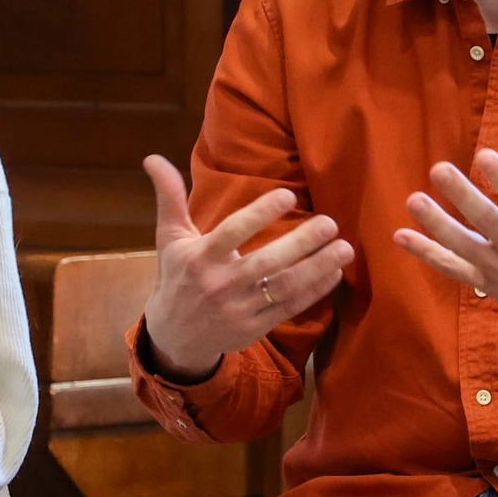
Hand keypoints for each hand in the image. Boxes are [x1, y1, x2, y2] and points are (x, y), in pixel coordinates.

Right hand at [140, 154, 353, 381]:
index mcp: (200, 258)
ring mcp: (240, 309)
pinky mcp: (256, 327)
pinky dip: (315, 291)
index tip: (289, 195)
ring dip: (317, 268)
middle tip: (330, 223)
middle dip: (300, 243)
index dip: (260, 214)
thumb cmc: (176, 278)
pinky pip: (290, 308)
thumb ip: (169, 197)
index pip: (233, 232)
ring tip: (344, 248)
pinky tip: (335, 273)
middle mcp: (220, 285)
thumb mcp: (170, 239)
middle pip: (265, 262)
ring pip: (284, 287)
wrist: (175, 338)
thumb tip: (152, 158)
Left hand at [395, 132, 497, 326]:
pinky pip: (452, 268)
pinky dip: (427, 255)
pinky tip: (402, 237)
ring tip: (414, 200)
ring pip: (463, 245)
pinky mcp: (488, 283)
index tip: (484, 155)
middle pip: (485, 220)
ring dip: (436, 224)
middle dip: (461, 195)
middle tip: (439, 170)